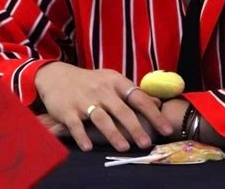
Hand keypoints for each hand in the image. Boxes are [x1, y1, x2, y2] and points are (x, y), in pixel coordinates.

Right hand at [34, 62, 172, 151]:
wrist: (58, 76)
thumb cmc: (91, 82)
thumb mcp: (112, 81)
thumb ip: (132, 93)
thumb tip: (157, 102)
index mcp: (115, 82)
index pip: (138, 98)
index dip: (153, 114)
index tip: (166, 129)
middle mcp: (102, 90)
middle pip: (122, 110)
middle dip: (136, 128)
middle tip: (147, 143)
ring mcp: (84, 100)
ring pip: (101, 118)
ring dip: (113, 134)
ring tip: (124, 149)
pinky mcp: (68, 110)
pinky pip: (76, 125)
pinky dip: (82, 136)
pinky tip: (89, 147)